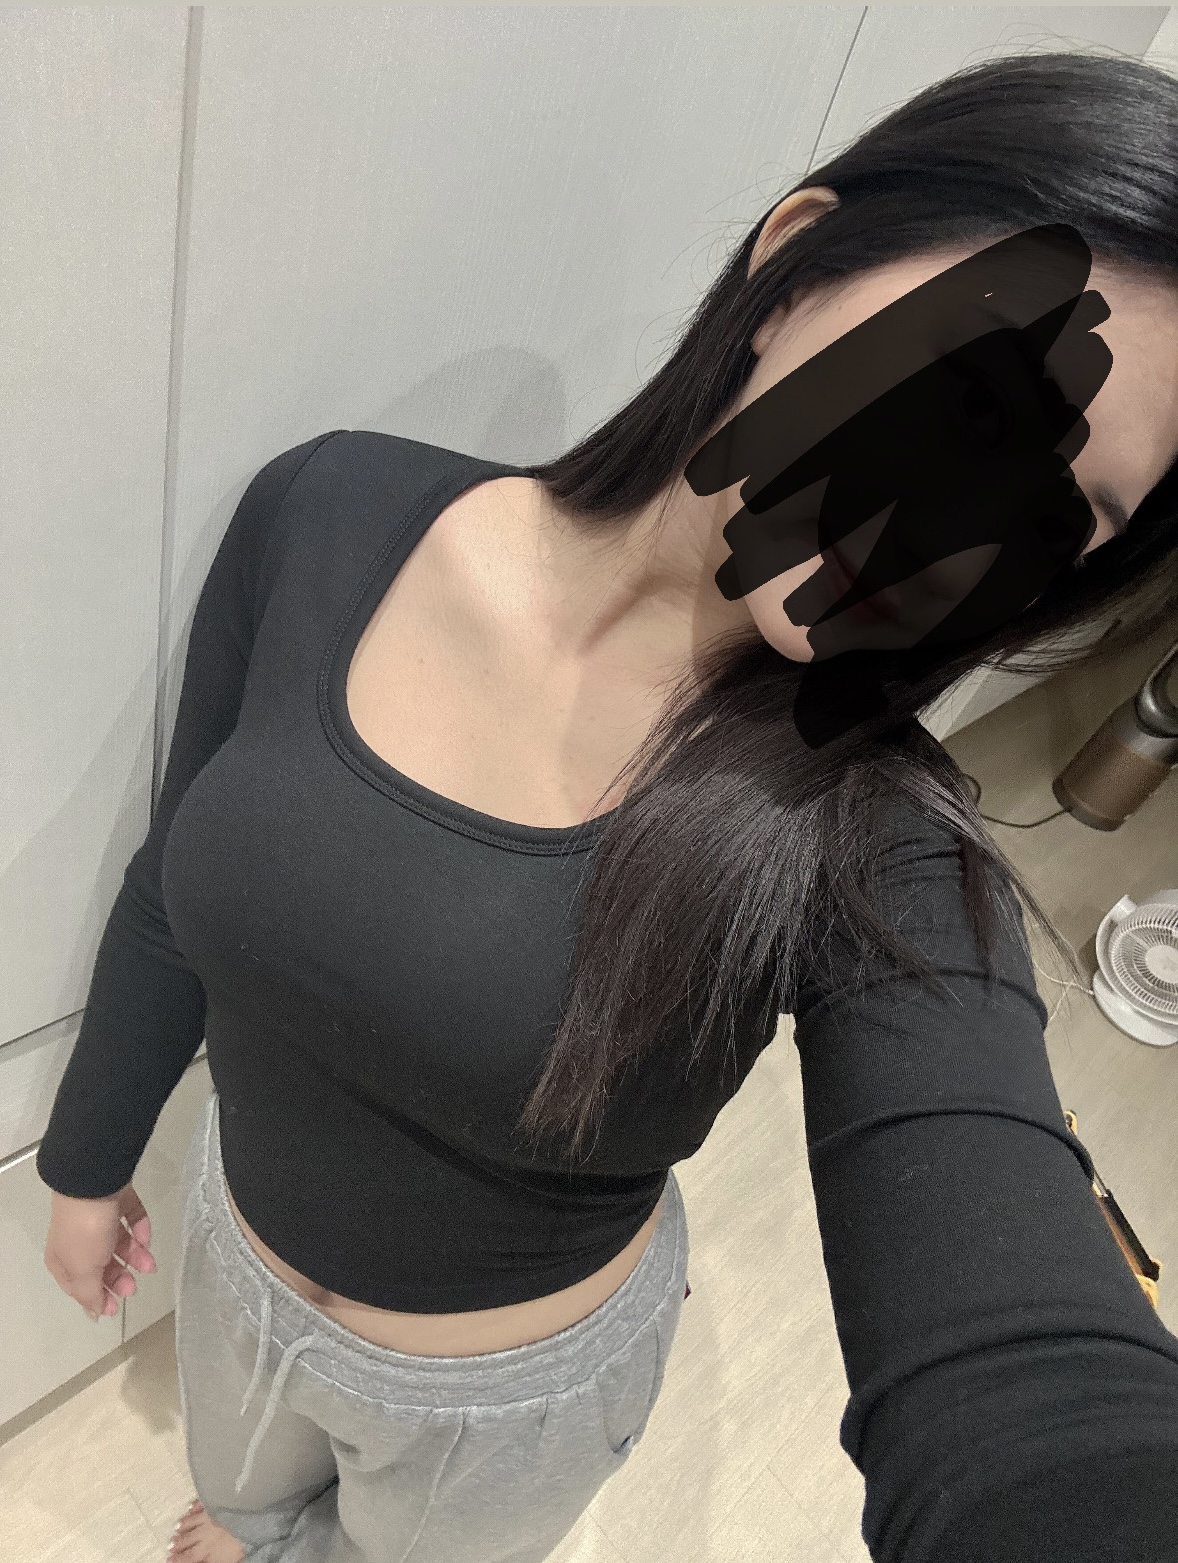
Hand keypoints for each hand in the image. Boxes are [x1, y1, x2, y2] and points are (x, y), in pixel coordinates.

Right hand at [43, 1182, 156, 1320]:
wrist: (94, 1182)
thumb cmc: (85, 1232)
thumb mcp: (83, 1271)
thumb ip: (89, 1293)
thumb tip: (95, 1312)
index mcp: (63, 1259)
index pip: (78, 1285)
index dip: (96, 1297)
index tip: (115, 1308)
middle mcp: (78, 1239)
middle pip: (100, 1264)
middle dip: (118, 1277)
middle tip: (134, 1285)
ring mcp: (98, 1217)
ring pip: (118, 1242)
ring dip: (135, 1255)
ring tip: (150, 1263)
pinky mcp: (116, 1199)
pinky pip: (130, 1218)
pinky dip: (139, 1230)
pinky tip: (146, 1238)